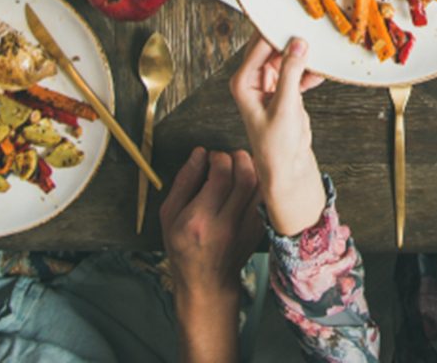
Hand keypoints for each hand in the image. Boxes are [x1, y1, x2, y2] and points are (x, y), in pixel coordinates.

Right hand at [160, 146, 261, 302]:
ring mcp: (247, 228)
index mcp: (200, 220)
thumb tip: (199, 153)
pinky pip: (267, 197)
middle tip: (228, 159)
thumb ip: (184, 182)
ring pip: (261, 185)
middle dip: (238, 158)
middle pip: (246, 176)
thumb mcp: (169, 216)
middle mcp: (226, 224)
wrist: (206, 283)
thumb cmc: (183, 248)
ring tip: (239, 167)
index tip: (212, 157)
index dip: (218, 157)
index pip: (221, 175)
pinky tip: (248, 182)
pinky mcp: (260, 228)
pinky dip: (261, 182)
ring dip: (253, 168)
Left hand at [230, 36, 327, 236]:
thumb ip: (291, 72)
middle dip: (290, 38)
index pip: (259, 45)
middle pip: (271, 47)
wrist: (287, 168)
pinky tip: (320, 72)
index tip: (295, 18)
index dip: (277, 31)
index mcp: (244, 81)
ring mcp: (269, 83)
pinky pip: (296, 70)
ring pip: (286, 56)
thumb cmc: (276, 145)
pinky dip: (308, 70)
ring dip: (302, 54)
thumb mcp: (285, 106)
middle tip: (309, 26)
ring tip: (319, 49)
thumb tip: (297, 44)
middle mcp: (253, 79)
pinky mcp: (284, 89)